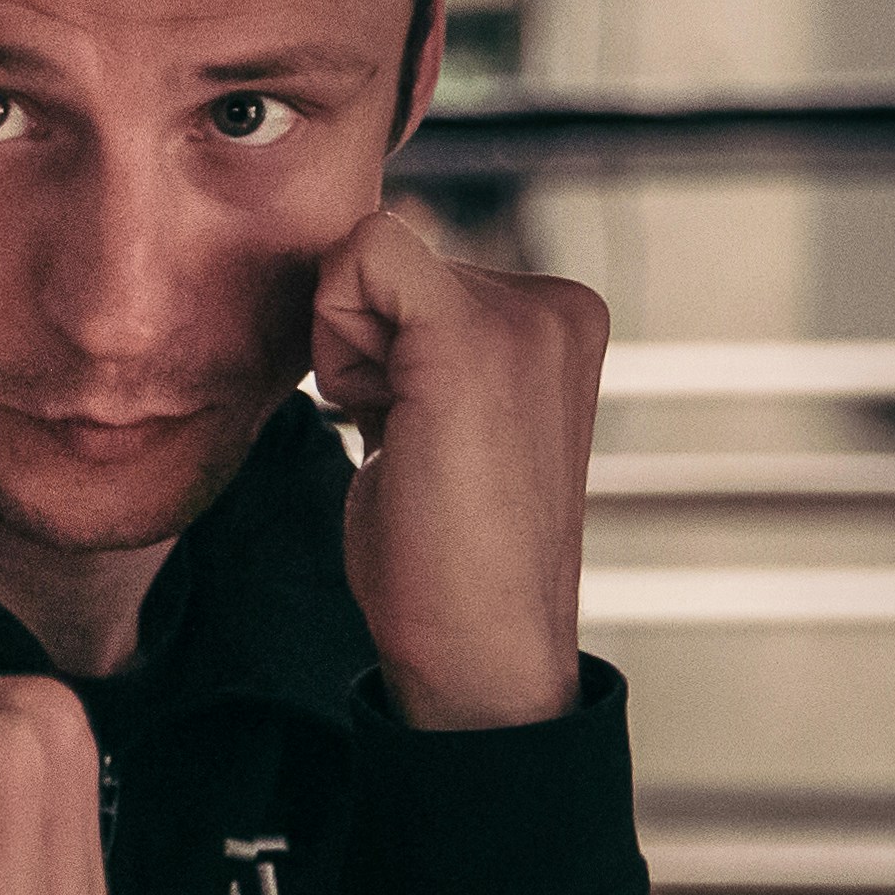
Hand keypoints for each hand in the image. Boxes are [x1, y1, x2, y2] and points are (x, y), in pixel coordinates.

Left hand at [313, 211, 604, 732]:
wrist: (476, 641)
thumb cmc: (441, 546)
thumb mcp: (431, 414)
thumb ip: (412, 345)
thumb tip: (354, 273)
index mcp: (557, 320)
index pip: (404, 262)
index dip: (369, 342)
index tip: (412, 421)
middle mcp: (556, 303)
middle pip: (377, 256)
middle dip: (358, 347)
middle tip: (412, 440)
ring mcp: (527, 315)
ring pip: (360, 256)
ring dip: (348, 355)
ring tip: (411, 440)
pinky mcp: (475, 334)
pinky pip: (361, 253)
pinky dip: (338, 337)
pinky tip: (386, 418)